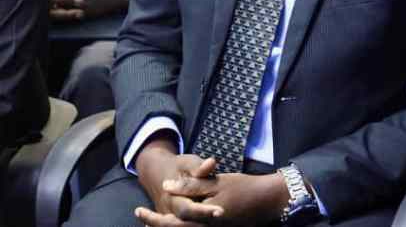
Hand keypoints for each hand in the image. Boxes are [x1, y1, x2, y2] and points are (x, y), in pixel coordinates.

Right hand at [135, 138, 221, 224]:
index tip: (221, 211)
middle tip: (223, 215)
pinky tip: (214, 221)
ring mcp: (171, 217)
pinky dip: (200, 223)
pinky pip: (188, 224)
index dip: (204, 211)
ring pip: (187, 226)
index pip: (187, 209)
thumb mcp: (187, 163)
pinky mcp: (175, 220)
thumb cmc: (178, 167)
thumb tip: (211, 163)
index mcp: (171, 198)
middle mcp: (169, 212)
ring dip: (204, 224)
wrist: (158, 172)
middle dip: (206, 220)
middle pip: (187, 224)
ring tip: (222, 217)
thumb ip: (198, 166)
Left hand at [147, 169, 290, 225]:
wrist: (267, 199)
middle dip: (156, 225)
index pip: (170, 222)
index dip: (152, 218)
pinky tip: (176, 222)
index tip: (138, 211)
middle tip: (141, 217)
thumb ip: (191, 185)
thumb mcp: (216, 182)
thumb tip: (166, 185)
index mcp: (202, 217)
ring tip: (151, 223)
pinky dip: (181, 226)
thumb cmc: (242, 187)